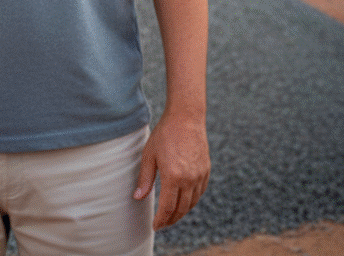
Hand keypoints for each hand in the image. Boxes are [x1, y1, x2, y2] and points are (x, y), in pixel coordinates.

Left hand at [133, 111, 209, 229]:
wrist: (186, 117)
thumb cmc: (164, 134)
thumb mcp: (149, 154)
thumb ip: (145, 179)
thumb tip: (137, 197)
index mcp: (173, 176)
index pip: (167, 208)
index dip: (161, 220)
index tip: (155, 226)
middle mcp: (189, 179)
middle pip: (181, 209)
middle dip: (171, 219)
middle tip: (162, 223)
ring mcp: (199, 175)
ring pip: (192, 203)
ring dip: (182, 212)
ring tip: (171, 215)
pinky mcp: (206, 170)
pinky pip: (200, 193)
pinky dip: (192, 201)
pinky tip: (184, 201)